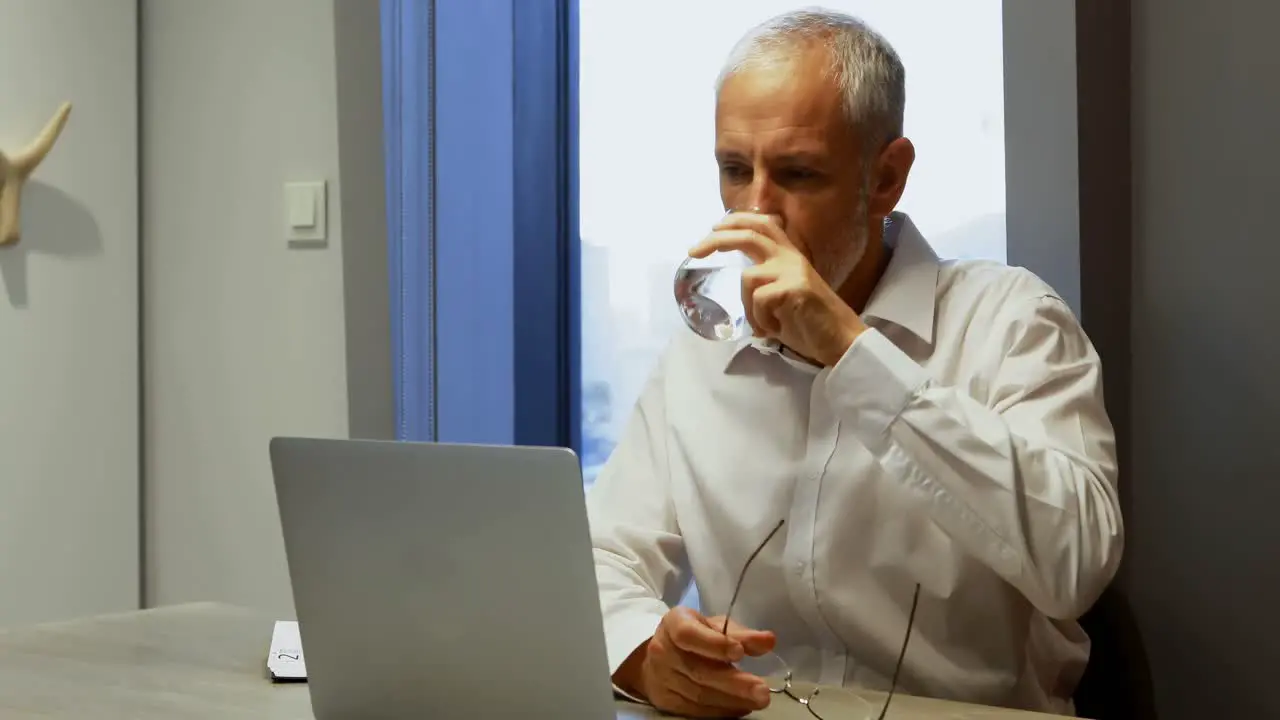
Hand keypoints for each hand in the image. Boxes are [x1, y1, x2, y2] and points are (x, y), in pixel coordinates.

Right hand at [613, 606, 776, 717]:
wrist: (660, 657)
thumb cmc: (695, 636)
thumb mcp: (714, 626)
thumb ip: (741, 634)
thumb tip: (769, 641)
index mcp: (674, 623)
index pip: (689, 635)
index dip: (713, 644)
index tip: (740, 653)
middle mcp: (663, 651)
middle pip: (698, 671)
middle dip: (733, 682)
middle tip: (762, 690)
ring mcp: (662, 679)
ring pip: (699, 695)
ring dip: (732, 700)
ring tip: (757, 700)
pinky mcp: (666, 701)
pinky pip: (695, 711)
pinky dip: (721, 711)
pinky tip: (741, 707)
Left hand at [689, 212, 866, 365]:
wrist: (841, 340)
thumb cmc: (810, 323)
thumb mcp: (785, 295)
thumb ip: (766, 282)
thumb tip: (741, 282)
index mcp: (790, 256)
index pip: (764, 224)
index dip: (737, 221)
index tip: (714, 227)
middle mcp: (791, 258)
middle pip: (750, 234)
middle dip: (717, 239)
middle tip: (693, 251)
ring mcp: (794, 271)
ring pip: (748, 278)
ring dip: (749, 308)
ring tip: (767, 325)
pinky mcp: (795, 288)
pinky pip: (759, 300)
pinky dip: (761, 320)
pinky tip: (777, 330)